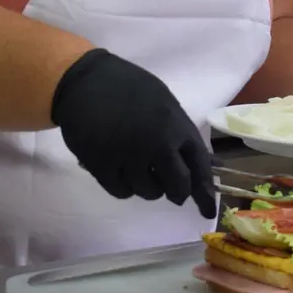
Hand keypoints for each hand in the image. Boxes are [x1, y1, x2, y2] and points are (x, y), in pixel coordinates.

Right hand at [51, 49, 215, 216]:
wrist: (84, 80)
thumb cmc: (128, 88)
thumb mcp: (165, 104)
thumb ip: (181, 134)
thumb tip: (207, 165)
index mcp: (176, 126)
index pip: (199, 166)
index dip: (205, 192)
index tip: (208, 212)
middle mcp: (156, 143)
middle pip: (177, 186)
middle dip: (177, 193)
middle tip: (172, 192)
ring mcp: (128, 156)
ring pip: (149, 193)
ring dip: (148, 187)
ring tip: (139, 168)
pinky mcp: (102, 166)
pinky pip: (122, 192)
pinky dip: (125, 187)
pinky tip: (122, 172)